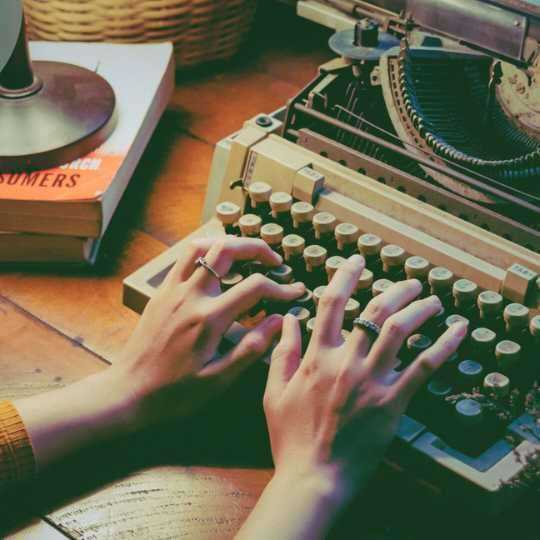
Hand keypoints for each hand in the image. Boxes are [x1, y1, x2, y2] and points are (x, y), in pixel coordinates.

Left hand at [15, 236, 304, 469]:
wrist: (128, 391)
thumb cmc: (174, 392)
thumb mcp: (218, 380)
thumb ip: (251, 348)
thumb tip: (278, 321)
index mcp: (209, 318)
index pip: (254, 287)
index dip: (281, 288)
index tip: (295, 293)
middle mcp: (191, 296)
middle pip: (226, 250)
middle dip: (256, 248)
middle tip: (274, 260)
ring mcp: (172, 290)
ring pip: (202, 246)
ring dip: (228, 244)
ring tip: (245, 254)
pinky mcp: (161, 292)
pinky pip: (183, 258)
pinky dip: (204, 251)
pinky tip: (215, 264)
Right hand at [263, 255, 467, 504]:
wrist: (312, 477)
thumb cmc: (291, 437)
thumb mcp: (274, 391)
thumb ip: (282, 352)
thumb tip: (288, 319)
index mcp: (316, 356)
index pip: (332, 303)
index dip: (345, 276)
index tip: (357, 260)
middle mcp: (345, 361)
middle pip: (374, 311)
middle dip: (395, 290)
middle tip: (410, 282)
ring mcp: (371, 381)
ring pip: (400, 331)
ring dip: (419, 308)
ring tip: (432, 298)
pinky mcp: (393, 403)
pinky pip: (423, 368)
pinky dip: (443, 346)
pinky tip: (456, 330)